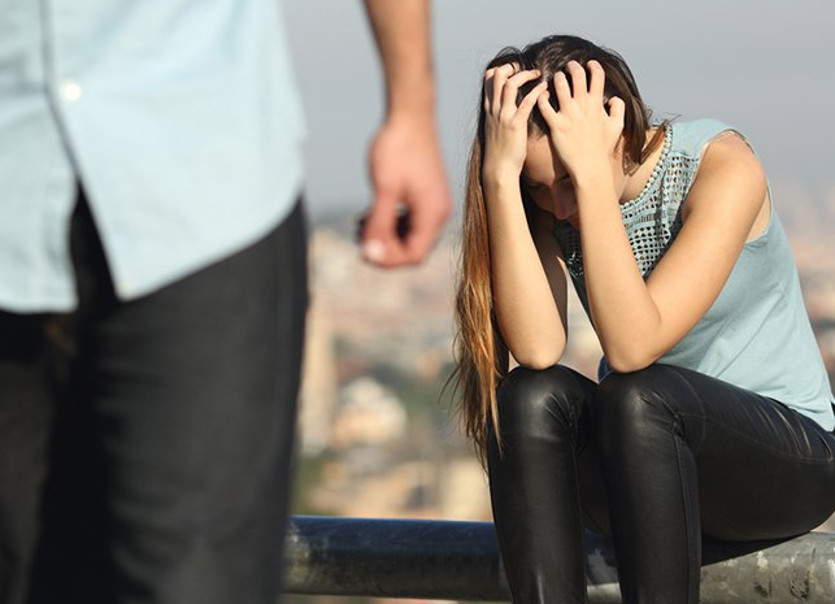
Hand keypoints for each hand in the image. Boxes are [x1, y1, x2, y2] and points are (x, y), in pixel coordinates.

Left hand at [362, 113, 451, 267]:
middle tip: (359, 237)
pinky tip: (371, 215)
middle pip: (412, 248)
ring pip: (409, 236)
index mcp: (433, 214)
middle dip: (384, 248)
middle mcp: (439, 213)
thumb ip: (379, 224)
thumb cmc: (397, 147)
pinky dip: (391, 223)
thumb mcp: (384, 189)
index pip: (414, 255)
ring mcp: (434, 205)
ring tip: (361, 225)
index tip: (364, 251)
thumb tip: (370, 254)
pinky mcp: (427, 197)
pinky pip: (410, 222)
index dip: (388, 260)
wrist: (410, 115)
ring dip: (385, 237)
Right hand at [481, 65, 547, 185]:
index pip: (489, 79)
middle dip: (512, 67)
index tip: (514, 70)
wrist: (499, 168)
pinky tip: (546, 89)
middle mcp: (495, 109)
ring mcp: (504, 116)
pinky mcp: (515, 125)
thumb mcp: (495, 129)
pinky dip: (537, 92)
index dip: (502, 69)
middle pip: (498, 76)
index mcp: (489, 109)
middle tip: (527, 69)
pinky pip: (526, 102)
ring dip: (525, 75)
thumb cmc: (500, 151)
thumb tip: (507, 108)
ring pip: (510, 84)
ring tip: (538, 74)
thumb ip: (499, 115)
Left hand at [536, 60, 624, 183]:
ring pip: (560, 85)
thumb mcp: (618, 126)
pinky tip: (542, 95)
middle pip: (577, 74)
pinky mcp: (556, 125)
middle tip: (569, 66)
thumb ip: (618, 109)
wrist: (590, 167)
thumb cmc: (603, 148)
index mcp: (597, 104)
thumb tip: (612, 98)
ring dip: (557, 78)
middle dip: (572, 66)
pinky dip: (542, 97)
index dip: (593, 66)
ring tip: (556, 78)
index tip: (589, 64)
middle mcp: (583, 106)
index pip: (597, 75)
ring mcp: (569, 115)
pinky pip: (545, 105)